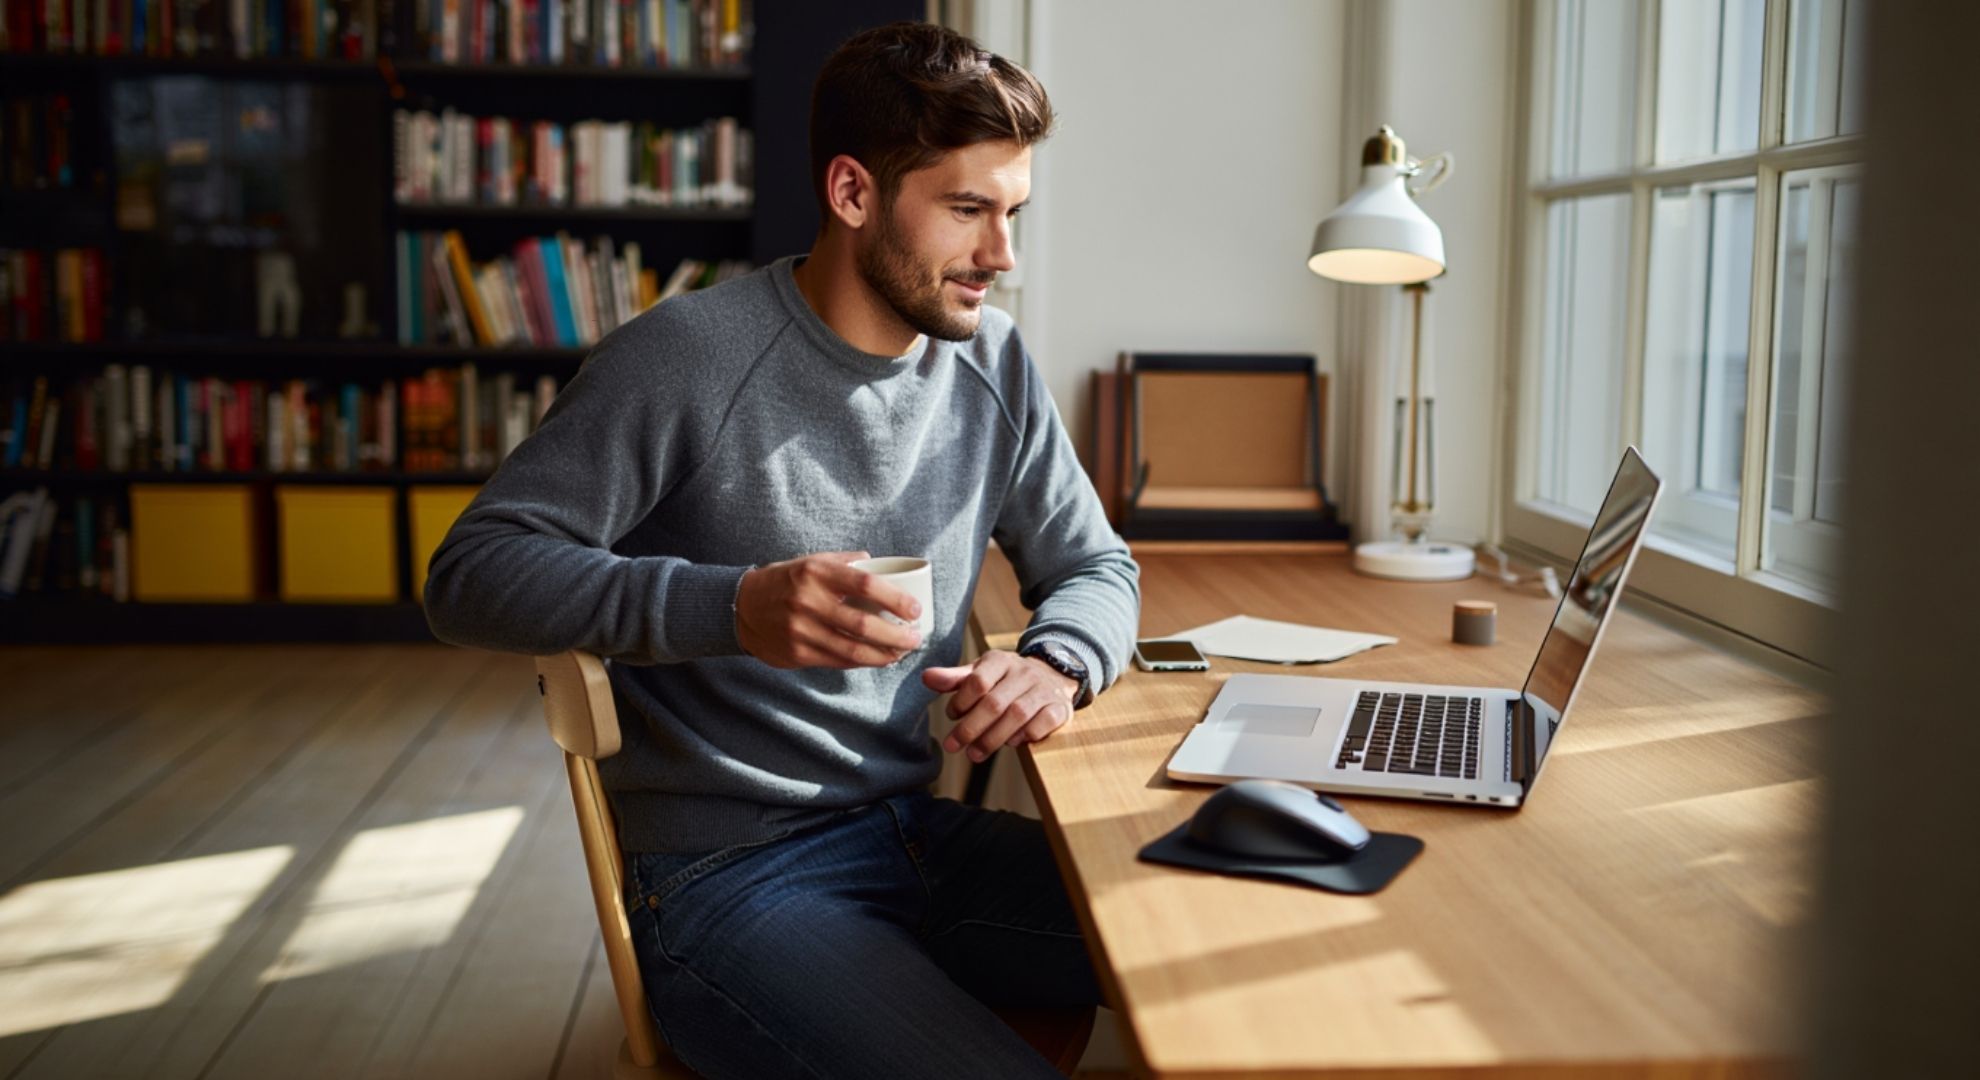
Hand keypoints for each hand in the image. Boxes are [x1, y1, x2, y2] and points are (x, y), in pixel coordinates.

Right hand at [736, 551, 922, 668]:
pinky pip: (838, 661)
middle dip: (896, 635)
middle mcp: (808, 601)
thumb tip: (879, 564)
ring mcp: (802, 630)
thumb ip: (845, 562)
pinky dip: (862, 662)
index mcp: (816, 573)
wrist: (741, 608)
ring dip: (884, 655)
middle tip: (915, 638)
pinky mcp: (797, 653)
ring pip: (853, 650)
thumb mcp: (811, 562)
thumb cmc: (785, 582)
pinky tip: (877, 659)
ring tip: (901, 653)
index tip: (915, 609)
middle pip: (864, 624)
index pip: (866, 585)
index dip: (896, 599)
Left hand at [922, 650, 1077, 762]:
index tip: (951, 716)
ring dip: (993, 738)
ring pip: (1017, 715)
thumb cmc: (1008, 679)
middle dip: (971, 728)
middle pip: (994, 703)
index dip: (961, 701)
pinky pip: (1043, 722)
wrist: (1053, 675)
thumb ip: (955, 678)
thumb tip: (926, 677)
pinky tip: (1011, 743)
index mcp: (1001, 661)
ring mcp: (1044, 690)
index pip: (978, 680)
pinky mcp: (1060, 707)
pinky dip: (1026, 735)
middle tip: (954, 746)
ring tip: (974, 754)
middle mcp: (1024, 673)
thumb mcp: (982, 672)